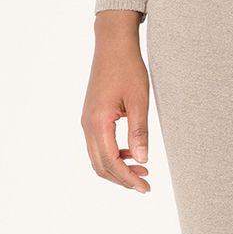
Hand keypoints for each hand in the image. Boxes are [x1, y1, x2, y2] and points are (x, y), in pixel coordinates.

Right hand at [83, 10, 151, 192]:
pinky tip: (131, 154)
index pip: (111, 162)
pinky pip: (98, 145)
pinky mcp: (91, 117)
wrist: (113, 45)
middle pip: (100, 166)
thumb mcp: (139, 101)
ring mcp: (87, 121)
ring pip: (98, 158)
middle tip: (145, 185)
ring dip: (117, 168)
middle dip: (122, 179)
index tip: (145, 188)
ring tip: (142, 171)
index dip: (128, 179)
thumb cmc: (128, 69)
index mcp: (98, 122)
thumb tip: (143, 161)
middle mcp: (87, 125)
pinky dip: (113, 156)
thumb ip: (139, 132)